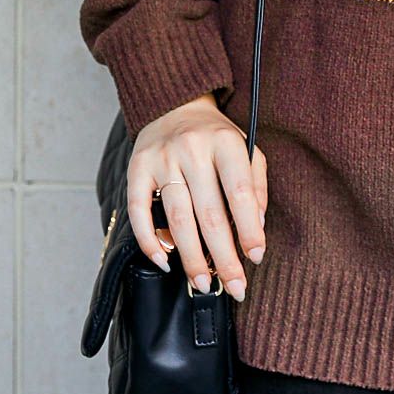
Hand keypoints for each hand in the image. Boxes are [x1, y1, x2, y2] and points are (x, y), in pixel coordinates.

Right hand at [126, 93, 267, 301]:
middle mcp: (192, 150)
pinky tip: (165, 263)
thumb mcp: (247, 150)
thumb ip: (256, 186)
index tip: (257, 257)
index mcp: (226, 143)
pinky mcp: (136, 170)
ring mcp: (161, 160)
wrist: (175, 105)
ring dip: (191, 257)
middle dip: (224, 256)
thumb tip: (256, 228)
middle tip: (235, 287)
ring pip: (177, 218)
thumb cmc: (217, 138)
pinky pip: (139, 211)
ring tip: (204, 283)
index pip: (240, 193)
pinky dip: (150, 241)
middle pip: (209, 213)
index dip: (249, 228)